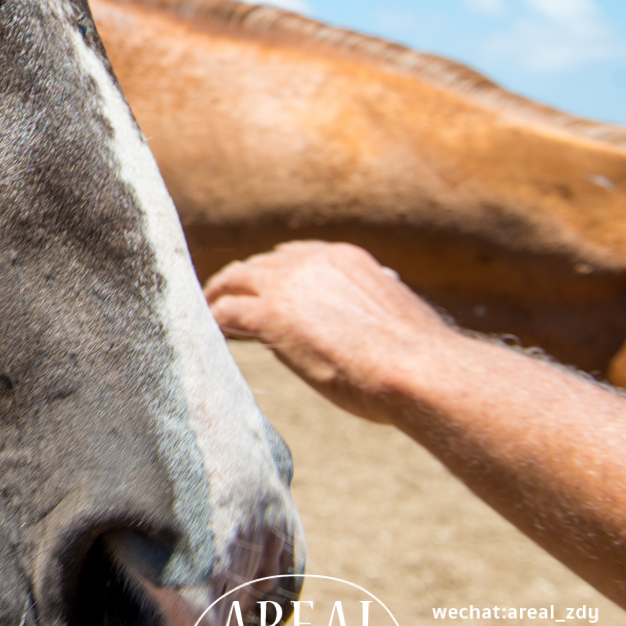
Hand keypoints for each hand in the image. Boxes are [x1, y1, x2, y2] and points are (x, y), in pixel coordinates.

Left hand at [204, 241, 456, 424]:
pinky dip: (215, 319)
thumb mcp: (390, 316)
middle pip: (261, 265)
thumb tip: (356, 324)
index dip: (273, 271)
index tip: (262, 284)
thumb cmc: (417, 358)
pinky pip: (228, 313)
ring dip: (219, 295)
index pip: (296, 256)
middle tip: (223, 295)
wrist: (417, 369)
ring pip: (236, 281)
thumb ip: (364, 310)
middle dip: (242, 280)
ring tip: (208, 310)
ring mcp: (287, 286)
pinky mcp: (270, 315)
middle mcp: (312, 262)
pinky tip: (210, 332)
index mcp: (345, 258)